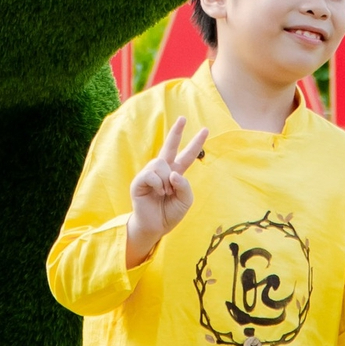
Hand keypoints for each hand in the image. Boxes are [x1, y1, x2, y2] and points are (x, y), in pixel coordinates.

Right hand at [126, 116, 207, 267]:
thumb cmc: (169, 214)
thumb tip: (173, 172)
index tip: (205, 130)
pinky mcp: (139, 181)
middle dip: (176, 132)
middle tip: (183, 118)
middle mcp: (162, 171)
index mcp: (175, 174)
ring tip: (164, 193)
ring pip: (162, 164)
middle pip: (169, 146)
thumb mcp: (185, 201)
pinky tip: (156, 192)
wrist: (155, 227)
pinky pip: (152, 174)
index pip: (187, 156)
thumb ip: (184, 186)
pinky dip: (158, 184)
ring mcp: (150, 174)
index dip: (195, 143)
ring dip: (166, 181)